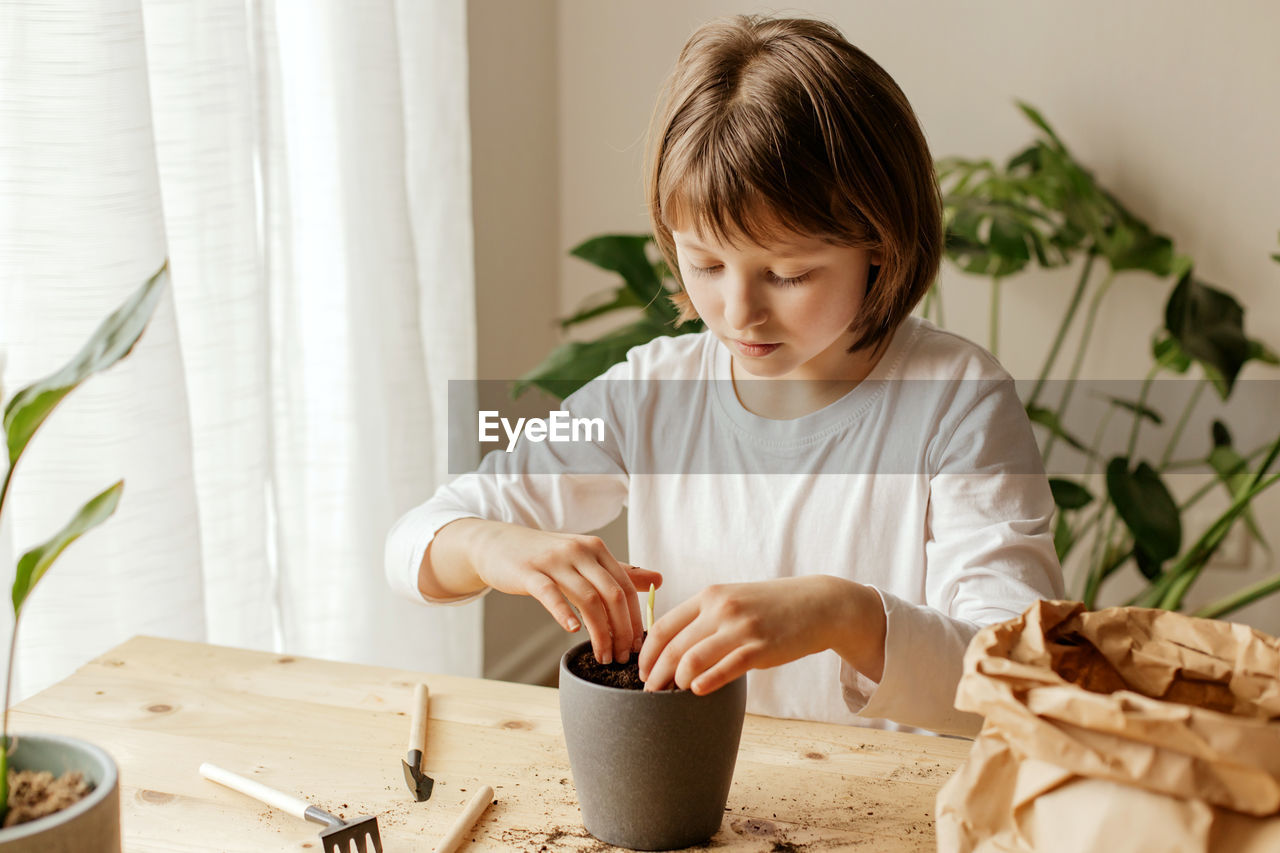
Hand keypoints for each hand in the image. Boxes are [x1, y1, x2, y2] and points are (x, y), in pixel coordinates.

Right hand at [427, 519, 661, 664]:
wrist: (498, 544)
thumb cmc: (545, 556)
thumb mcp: (584, 559)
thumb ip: (621, 571)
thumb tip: (659, 580)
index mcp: (597, 549)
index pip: (627, 587)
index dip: (635, 620)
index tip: (637, 647)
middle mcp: (580, 551)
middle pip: (613, 594)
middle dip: (622, 631)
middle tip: (621, 658)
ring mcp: (554, 560)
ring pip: (588, 599)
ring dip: (600, 633)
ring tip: (602, 656)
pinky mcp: (530, 572)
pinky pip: (551, 594)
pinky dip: (564, 614)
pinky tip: (572, 631)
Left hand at [638, 576, 884, 693]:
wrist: (817, 604)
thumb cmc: (771, 607)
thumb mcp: (733, 600)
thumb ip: (704, 619)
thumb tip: (673, 650)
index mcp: (709, 596)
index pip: (663, 626)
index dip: (647, 653)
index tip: (642, 671)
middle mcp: (721, 609)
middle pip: (672, 647)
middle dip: (655, 674)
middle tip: (649, 692)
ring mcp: (741, 628)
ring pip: (692, 660)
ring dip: (676, 682)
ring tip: (673, 693)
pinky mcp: (760, 649)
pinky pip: (724, 670)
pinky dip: (705, 683)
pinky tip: (697, 691)